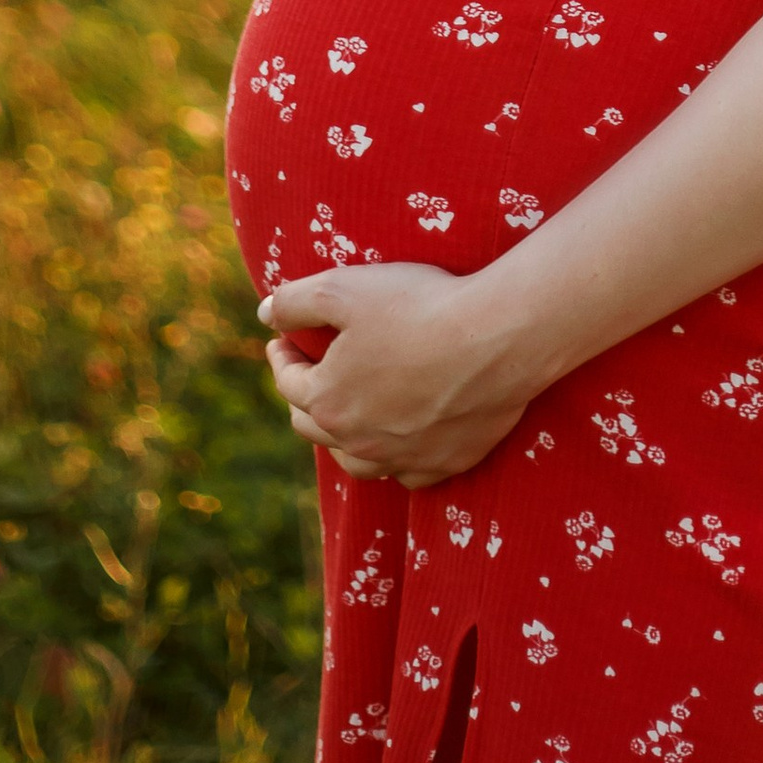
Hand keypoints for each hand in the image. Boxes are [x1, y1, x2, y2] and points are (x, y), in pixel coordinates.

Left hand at [258, 261, 540, 486]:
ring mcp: (403, 458)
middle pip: (314, 428)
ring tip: (346, 415)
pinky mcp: (445, 463)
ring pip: (355, 462)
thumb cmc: (418, 306)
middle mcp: (358, 441)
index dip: (281, 356)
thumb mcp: (344, 288)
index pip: (288, 382)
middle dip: (304, 399)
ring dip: (342, 439)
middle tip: (309, 374)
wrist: (497, 337)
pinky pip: (407, 474)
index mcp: (328, 400)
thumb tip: (264, 313)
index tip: (282, 338)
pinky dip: (395, 459)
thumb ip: (294, 300)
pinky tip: (399, 441)